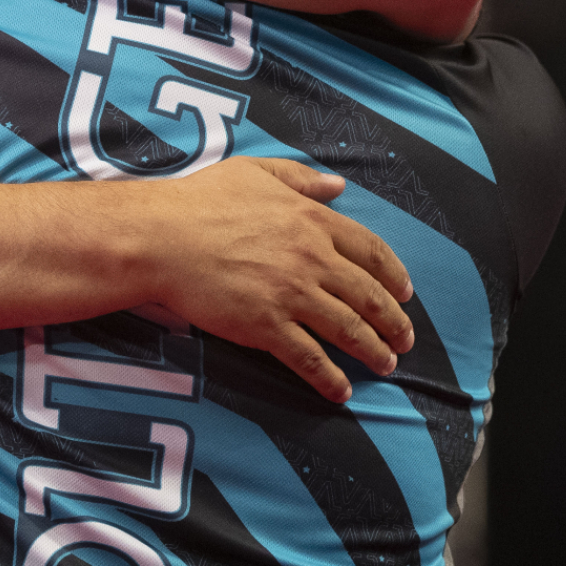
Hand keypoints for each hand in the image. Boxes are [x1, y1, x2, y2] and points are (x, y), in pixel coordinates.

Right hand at [133, 157, 414, 401]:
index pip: (372, 251)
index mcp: (312, 220)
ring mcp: (291, 294)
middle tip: (404, 340)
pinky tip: (341, 391)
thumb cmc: (199, 201)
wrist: (160, 237)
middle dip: (394, 322)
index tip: (405, 293)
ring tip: (385, 366)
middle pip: (369, 296)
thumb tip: (338, 185)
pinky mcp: (266, 326)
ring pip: (349, 330)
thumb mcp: (254, 173)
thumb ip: (300, 178)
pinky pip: (310, 358)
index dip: (394, 276)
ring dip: (373, 351)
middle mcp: (311, 258)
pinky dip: (330, 378)